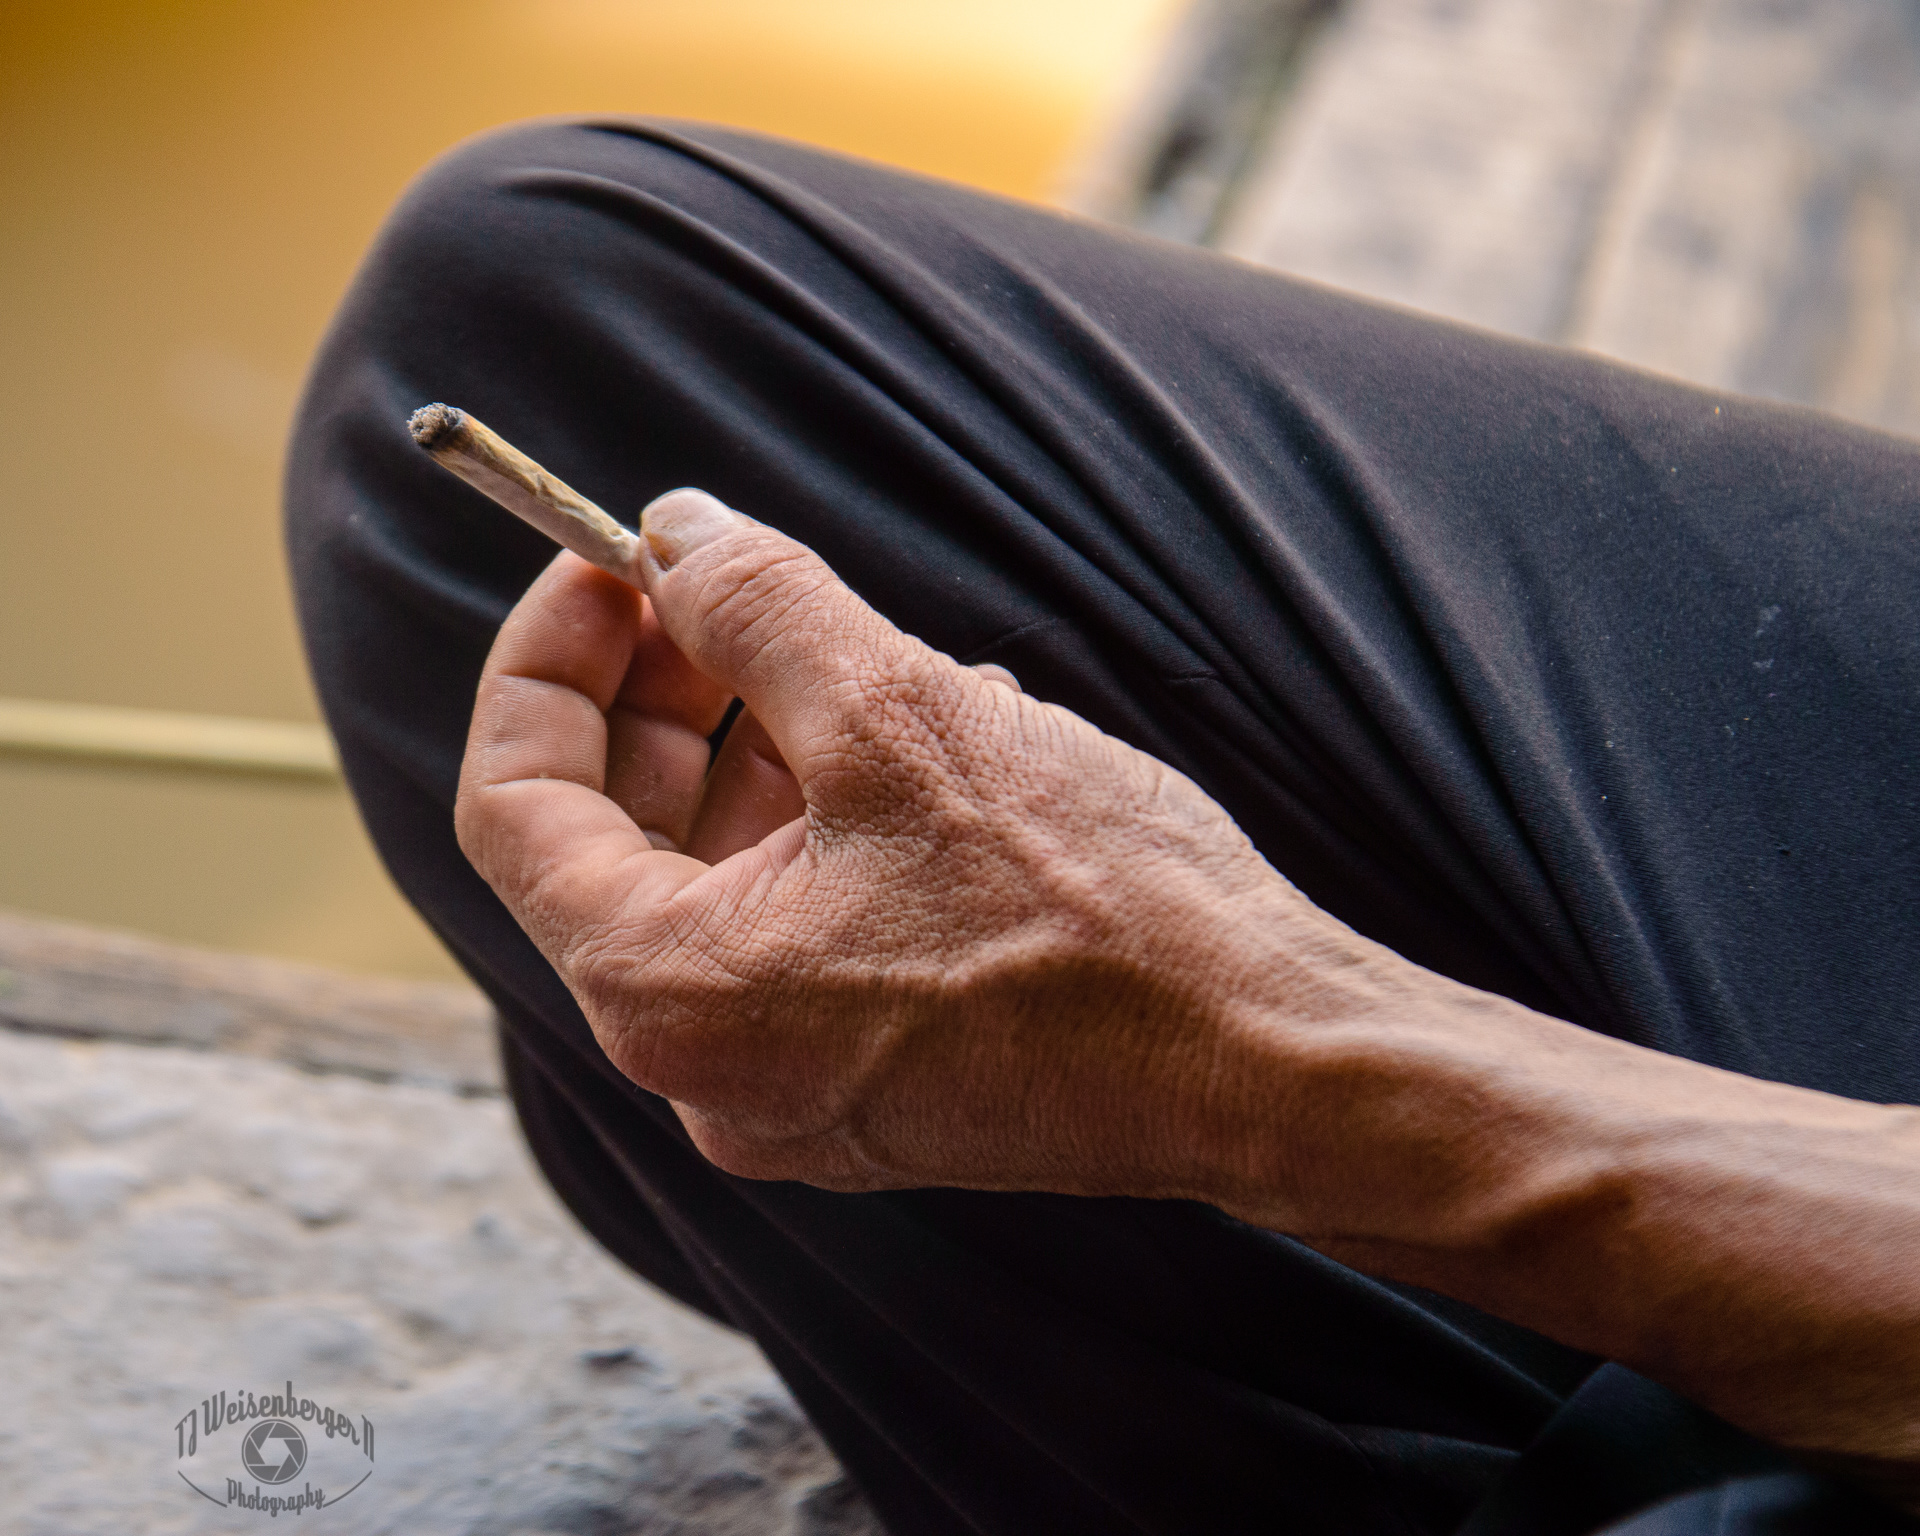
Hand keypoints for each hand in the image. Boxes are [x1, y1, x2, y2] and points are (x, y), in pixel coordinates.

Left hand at [456, 488, 1919, 1502]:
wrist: (1267, 1067)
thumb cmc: (1096, 912)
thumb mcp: (903, 717)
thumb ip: (756, 608)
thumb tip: (677, 530)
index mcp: (668, 992)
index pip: (513, 804)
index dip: (545, 659)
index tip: (605, 562)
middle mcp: (706, 1068)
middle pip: (612, 842)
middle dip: (658, 694)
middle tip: (717, 586)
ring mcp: (792, 1088)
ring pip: (718, 881)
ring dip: (762, 748)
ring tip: (867, 660)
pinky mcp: (875, 1086)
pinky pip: (801, 929)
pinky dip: (827, 824)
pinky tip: (927, 751)